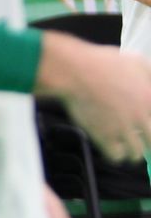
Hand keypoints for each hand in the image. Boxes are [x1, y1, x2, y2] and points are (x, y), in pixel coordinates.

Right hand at [35, 33, 150, 161]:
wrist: (74, 70)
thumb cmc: (101, 62)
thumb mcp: (134, 60)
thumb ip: (149, 74)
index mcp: (150, 98)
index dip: (150, 126)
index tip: (146, 125)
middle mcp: (141, 116)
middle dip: (147, 140)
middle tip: (140, 138)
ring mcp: (123, 128)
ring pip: (137, 152)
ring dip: (132, 150)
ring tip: (126, 146)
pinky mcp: (104, 136)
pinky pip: (116, 156)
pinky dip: (115, 154)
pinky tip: (111, 146)